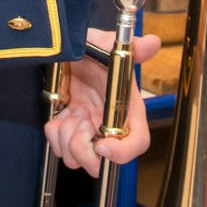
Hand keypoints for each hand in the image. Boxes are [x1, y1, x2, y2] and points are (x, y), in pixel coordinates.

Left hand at [45, 29, 159, 169]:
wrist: (65, 49)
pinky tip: (60, 112)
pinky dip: (54, 132)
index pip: (137, 143)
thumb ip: (132, 48)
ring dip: (65, 136)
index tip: (102, 145)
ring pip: (75, 158)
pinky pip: (58, 147)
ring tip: (68, 110)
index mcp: (126, 109)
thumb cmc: (89, 47)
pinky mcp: (69, 130)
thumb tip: (152, 43)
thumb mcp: (105, 43)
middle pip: (101, 163)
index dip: (123, 152)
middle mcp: (108, 125)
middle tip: (77, 122)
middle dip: (83, 149)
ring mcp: (88, 130)